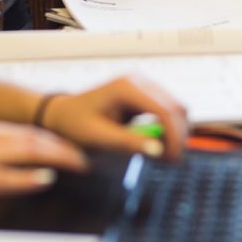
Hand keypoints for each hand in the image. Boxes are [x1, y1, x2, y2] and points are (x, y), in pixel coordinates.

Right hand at [0, 119, 85, 218]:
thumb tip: (11, 172)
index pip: (20, 130)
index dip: (47, 137)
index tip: (65, 145)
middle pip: (29, 136)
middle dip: (60, 145)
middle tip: (81, 156)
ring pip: (25, 150)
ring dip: (55, 156)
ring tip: (76, 164)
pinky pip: (5, 176)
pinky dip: (29, 177)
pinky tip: (46, 179)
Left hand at [42, 76, 187, 160]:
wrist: (63, 114)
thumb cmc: (76, 125)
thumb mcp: (98, 138)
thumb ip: (128, 143)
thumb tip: (159, 151)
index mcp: (127, 88)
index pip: (164, 110)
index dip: (174, 136)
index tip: (172, 159)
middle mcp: (139, 80)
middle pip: (175, 107)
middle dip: (178, 135)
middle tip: (170, 161)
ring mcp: (143, 84)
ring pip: (175, 108)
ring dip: (175, 132)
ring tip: (164, 155)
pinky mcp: (145, 93)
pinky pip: (167, 109)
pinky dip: (168, 127)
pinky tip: (158, 144)